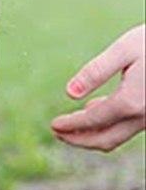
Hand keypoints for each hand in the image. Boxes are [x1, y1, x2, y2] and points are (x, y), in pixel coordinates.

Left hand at [51, 25, 144, 151]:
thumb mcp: (123, 50)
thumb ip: (96, 72)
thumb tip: (69, 92)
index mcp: (130, 102)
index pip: (92, 121)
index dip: (70, 125)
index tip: (53, 125)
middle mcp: (142, 116)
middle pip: (105, 139)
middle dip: (79, 140)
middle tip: (57, 133)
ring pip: (118, 137)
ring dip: (92, 135)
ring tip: (70, 127)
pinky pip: (128, 128)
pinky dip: (108, 126)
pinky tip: (94, 110)